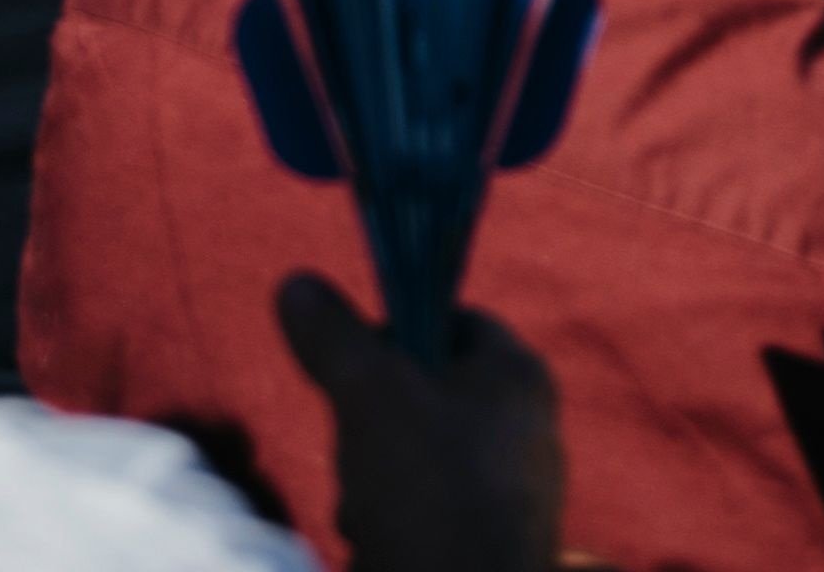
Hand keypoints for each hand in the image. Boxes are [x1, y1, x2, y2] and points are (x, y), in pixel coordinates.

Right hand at [281, 273, 570, 571]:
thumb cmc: (429, 492)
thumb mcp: (370, 397)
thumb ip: (335, 339)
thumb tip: (297, 282)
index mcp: (519, 375)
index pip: (451, 320)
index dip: (393, 332)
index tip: (351, 363)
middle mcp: (526, 428)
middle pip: (423, 393)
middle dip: (371, 423)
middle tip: (358, 450)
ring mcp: (510, 492)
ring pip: (412, 458)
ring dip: (370, 481)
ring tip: (369, 509)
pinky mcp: (487, 543)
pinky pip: (422, 512)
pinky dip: (389, 523)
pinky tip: (378, 541)